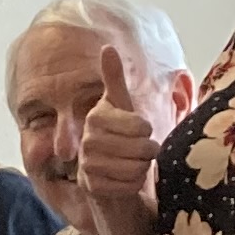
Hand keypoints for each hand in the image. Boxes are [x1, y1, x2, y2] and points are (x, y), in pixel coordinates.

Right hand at [77, 49, 166, 213]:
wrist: (106, 176)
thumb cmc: (119, 138)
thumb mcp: (120, 107)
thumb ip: (114, 79)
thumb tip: (107, 47)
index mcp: (96, 118)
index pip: (140, 126)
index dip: (147, 132)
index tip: (141, 132)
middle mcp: (87, 141)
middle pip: (141, 148)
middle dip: (148, 153)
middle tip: (142, 153)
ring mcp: (87, 165)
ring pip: (135, 167)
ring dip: (142, 169)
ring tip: (133, 166)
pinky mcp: (92, 188)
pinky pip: (128, 186)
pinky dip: (134, 186)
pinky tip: (125, 182)